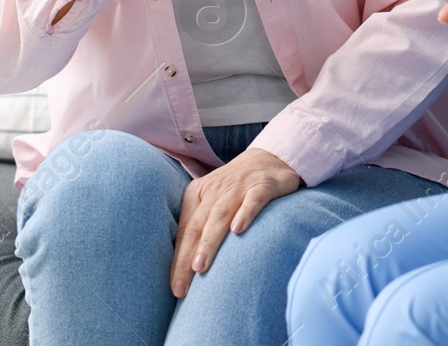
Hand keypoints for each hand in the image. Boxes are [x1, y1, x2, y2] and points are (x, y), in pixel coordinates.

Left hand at [171, 146, 300, 297]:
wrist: (271, 157)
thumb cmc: (237, 187)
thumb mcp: (214, 199)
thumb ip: (201, 225)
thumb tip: (186, 265)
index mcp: (198, 193)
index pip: (186, 231)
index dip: (178, 260)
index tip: (176, 289)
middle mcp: (215, 190)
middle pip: (198, 226)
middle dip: (187, 258)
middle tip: (182, 286)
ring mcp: (239, 187)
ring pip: (220, 215)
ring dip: (209, 241)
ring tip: (200, 266)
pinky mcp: (263, 185)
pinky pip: (253, 200)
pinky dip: (245, 213)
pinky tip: (238, 230)